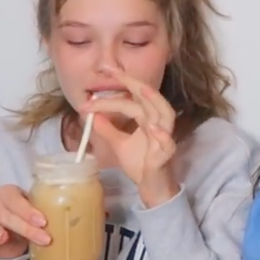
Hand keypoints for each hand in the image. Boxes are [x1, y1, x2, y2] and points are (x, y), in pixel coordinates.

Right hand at [0, 184, 48, 259]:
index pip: (15, 200)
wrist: (16, 231)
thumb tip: (78, 212)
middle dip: (26, 228)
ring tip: (3, 238)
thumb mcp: (39, 210)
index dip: (28, 211)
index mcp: (7, 194)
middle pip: (6, 216)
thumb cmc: (28, 216)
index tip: (43, 221)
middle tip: (45, 238)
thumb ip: (51, 209)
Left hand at [81, 65, 178, 208]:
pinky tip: (153, 128)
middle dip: (134, 82)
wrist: (152, 188)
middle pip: (149, 98)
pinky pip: (168, 143)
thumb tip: (92, 116)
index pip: (133, 98)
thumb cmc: (141, 164)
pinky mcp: (166, 156)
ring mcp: (164, 139)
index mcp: (147, 119)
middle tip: (114, 71)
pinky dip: (162, 135)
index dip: (118, 87)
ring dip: (154, 102)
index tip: (103, 72)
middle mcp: (158, 124)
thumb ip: (108, 129)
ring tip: (140, 90)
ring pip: (165, 115)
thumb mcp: (119, 144)